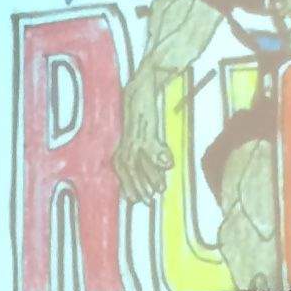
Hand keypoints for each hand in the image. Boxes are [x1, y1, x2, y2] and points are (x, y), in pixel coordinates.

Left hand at [112, 87, 172, 203]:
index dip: (129, 188)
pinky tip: (168, 165)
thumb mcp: (139, 139)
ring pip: (141, 161)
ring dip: (151, 176)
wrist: (141, 90)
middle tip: (149, 201)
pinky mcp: (146, 127)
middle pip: (130, 170)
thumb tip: (159, 177)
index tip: (137, 201)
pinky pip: (152, 145)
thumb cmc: (141, 117)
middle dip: (139, 186)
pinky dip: (160, 156)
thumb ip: (148, 158)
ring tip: (161, 189)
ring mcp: (135, 137)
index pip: (122, 173)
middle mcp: (126, 144)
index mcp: (122, 148)